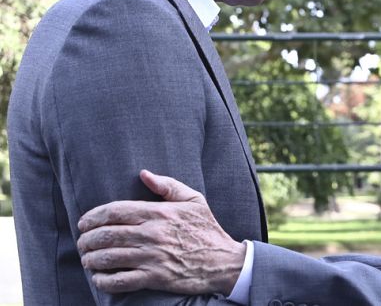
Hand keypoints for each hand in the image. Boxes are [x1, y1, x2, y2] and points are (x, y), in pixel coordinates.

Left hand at [77, 169, 245, 295]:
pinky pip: (120, 281)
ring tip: (88, 259)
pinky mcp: (155, 278)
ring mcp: (152, 257)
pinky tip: (99, 278)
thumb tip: (144, 174)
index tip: (83, 222)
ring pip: (109, 258)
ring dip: (91, 259)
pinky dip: (104, 280)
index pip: (115, 211)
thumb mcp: (194, 200)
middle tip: (83, 242)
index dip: (93, 216)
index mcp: (159, 212)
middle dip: (87, 239)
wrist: (223, 261)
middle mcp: (152, 234)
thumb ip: (168, 185)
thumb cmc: (206, 229)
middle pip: (106, 234)